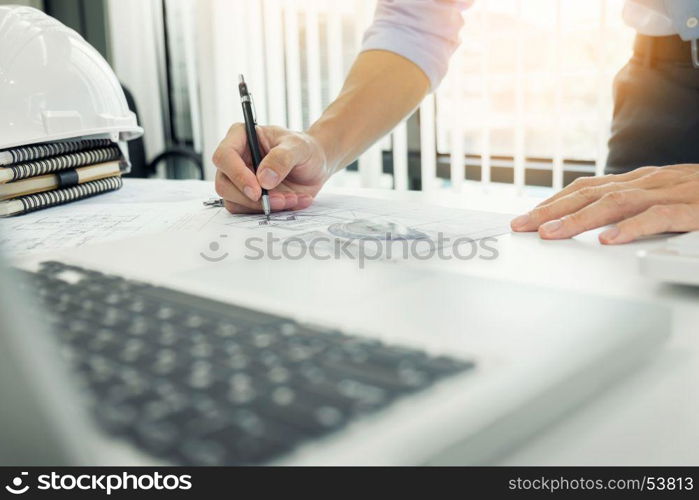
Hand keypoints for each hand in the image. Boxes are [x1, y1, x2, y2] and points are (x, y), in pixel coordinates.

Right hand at [213, 124, 329, 213]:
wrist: (316, 166)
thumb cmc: (305, 149)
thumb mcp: (299, 147)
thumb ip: (282, 158)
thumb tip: (263, 179)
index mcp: (241, 137)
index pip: (224, 156)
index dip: (237, 175)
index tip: (257, 190)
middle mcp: (236, 160)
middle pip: (224, 184)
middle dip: (251, 198)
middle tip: (279, 200)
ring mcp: (240, 181)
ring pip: (234, 202)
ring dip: (264, 207)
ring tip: (291, 198)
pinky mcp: (249, 198)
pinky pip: (249, 212)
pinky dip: (271, 211)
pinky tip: (291, 201)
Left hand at [510, 164, 698, 243]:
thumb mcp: (665, 200)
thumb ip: (634, 208)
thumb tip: (597, 224)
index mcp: (641, 181)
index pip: (587, 188)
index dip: (553, 202)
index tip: (526, 218)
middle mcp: (650, 182)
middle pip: (590, 193)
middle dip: (551, 210)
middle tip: (521, 227)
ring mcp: (672, 193)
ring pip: (616, 203)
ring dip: (579, 219)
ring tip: (552, 235)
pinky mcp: (695, 210)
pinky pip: (659, 217)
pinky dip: (631, 228)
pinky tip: (609, 241)